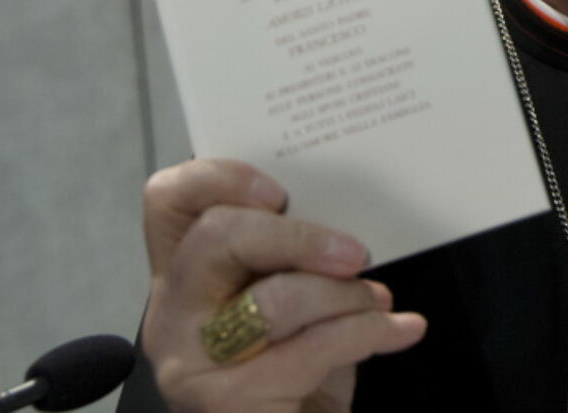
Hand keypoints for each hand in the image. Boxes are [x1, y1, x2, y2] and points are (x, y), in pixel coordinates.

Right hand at [140, 158, 426, 412]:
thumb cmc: (295, 363)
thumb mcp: (285, 293)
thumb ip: (288, 252)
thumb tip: (341, 208)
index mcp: (181, 271)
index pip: (167, 200)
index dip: (218, 177)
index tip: (281, 190)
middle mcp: (172, 314)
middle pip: (217, 236)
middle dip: (298, 236)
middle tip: (355, 252)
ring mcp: (191, 365)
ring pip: (271, 299)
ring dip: (344, 295)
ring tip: (379, 300)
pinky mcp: (225, 407)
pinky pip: (308, 352)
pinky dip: (366, 333)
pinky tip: (400, 329)